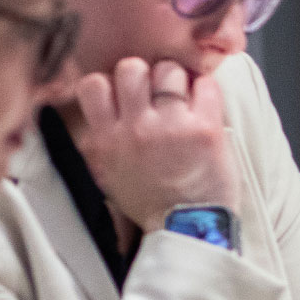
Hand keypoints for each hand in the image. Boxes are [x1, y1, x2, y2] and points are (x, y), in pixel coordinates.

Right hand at [68, 55, 239, 229]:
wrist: (188, 231)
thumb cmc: (153, 205)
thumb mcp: (110, 175)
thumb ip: (103, 142)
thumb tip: (100, 115)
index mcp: (107, 140)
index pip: (93, 85)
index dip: (111, 82)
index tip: (125, 94)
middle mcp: (135, 129)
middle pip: (131, 68)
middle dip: (146, 75)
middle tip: (158, 94)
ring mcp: (171, 127)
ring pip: (168, 70)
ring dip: (177, 80)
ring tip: (184, 100)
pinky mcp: (205, 129)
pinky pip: (206, 85)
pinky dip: (206, 89)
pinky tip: (205, 105)